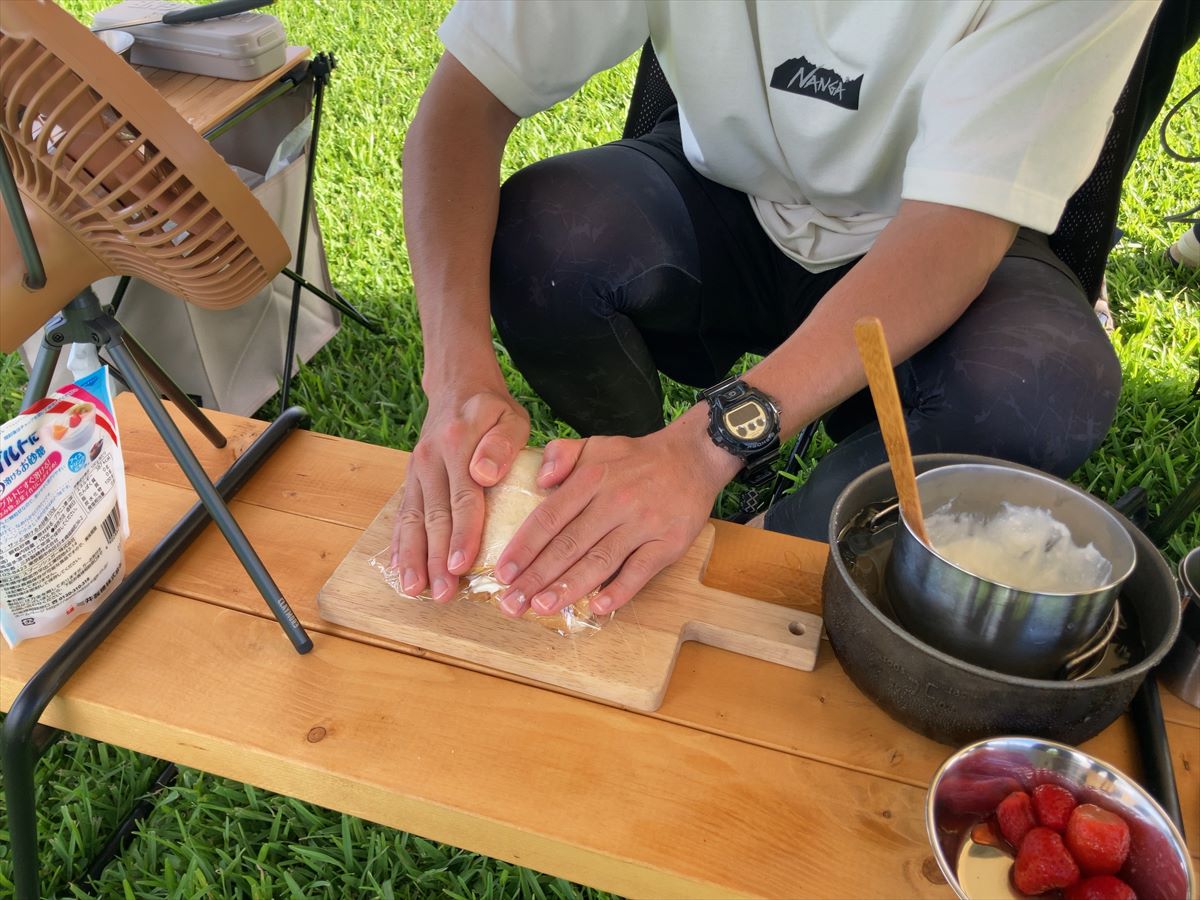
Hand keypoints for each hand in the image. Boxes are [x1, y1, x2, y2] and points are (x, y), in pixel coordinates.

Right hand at [391, 386, 529, 600]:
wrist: (457, 386)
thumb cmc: (492, 409)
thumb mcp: (511, 416)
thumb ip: (503, 443)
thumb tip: (484, 473)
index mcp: (458, 443)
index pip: (462, 497)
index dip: (463, 535)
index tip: (462, 566)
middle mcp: (431, 458)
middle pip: (434, 516)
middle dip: (436, 559)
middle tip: (441, 594)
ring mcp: (416, 468)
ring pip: (412, 519)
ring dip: (413, 557)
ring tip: (414, 590)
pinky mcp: (410, 477)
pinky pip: (402, 513)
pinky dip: (400, 543)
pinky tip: (400, 569)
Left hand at [492, 415, 738, 617]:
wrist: (695, 457)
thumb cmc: (637, 458)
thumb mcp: (596, 443)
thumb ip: (562, 454)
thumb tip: (540, 480)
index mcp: (591, 478)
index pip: (550, 517)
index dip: (524, 547)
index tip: (504, 572)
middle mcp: (614, 501)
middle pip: (569, 544)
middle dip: (537, 576)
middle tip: (512, 602)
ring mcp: (643, 524)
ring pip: (600, 561)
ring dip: (569, 587)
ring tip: (543, 607)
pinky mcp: (669, 542)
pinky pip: (640, 570)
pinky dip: (619, 590)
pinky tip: (597, 607)